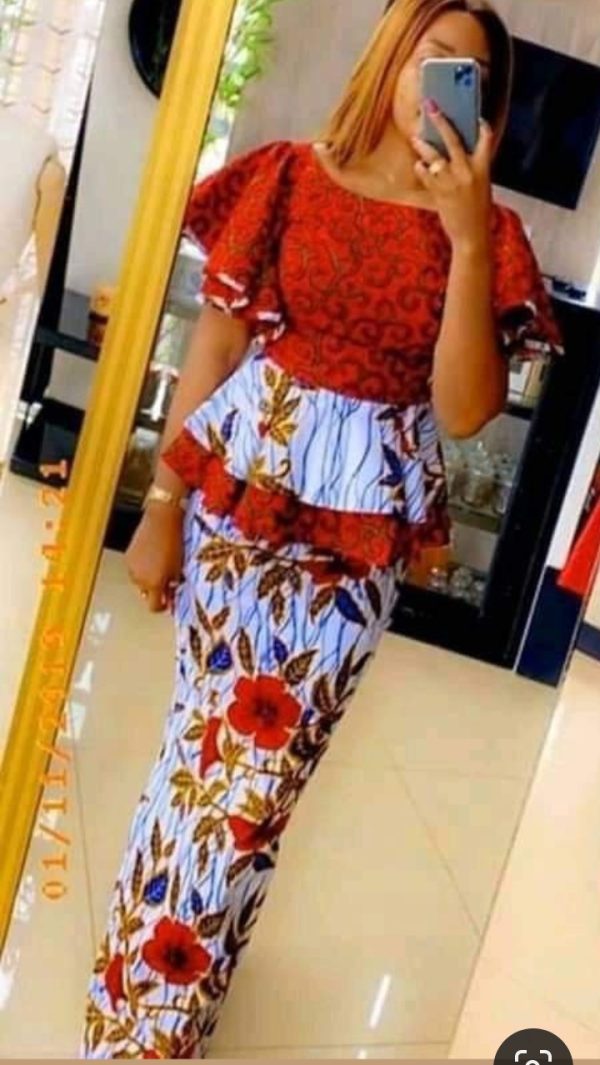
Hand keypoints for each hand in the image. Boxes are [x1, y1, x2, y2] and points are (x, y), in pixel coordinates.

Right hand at [125, 503, 184, 612]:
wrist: (161, 519)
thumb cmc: (174, 542)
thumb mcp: (178, 567)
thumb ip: (172, 584)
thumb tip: (171, 593)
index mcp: (153, 584)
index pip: (154, 606)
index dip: (163, 606)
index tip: (169, 602)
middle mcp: (139, 579)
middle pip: (146, 595)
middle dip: (155, 591)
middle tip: (166, 581)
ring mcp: (131, 568)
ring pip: (139, 582)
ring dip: (148, 579)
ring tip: (159, 565)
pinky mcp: (128, 556)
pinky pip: (135, 569)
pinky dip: (142, 568)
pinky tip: (151, 557)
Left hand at [412, 100, 493, 251]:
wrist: (471, 234)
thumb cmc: (477, 210)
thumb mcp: (482, 185)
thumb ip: (472, 167)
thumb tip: (458, 153)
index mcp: (483, 168)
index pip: (485, 139)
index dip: (481, 126)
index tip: (476, 117)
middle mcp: (467, 171)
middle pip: (453, 139)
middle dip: (441, 121)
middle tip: (430, 106)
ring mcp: (451, 181)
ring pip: (434, 156)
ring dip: (423, 145)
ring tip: (416, 139)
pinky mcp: (438, 191)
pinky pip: (425, 173)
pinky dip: (420, 168)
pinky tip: (419, 166)